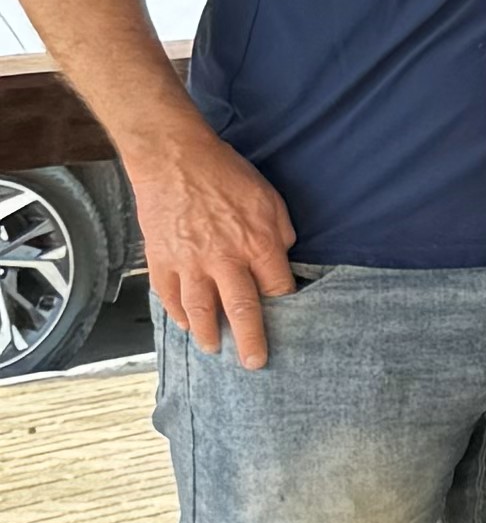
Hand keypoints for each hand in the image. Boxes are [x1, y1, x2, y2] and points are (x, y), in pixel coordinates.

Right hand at [129, 124, 295, 365]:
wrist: (174, 158)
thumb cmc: (226, 174)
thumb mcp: (270, 199)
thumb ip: (279, 234)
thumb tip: (280, 261)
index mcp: (258, 245)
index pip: (277, 288)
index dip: (284, 305)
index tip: (287, 319)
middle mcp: (225, 260)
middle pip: (242, 311)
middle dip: (251, 341)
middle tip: (256, 363)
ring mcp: (189, 263)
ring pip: (200, 310)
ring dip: (209, 334)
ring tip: (216, 349)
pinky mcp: (161, 259)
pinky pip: (169, 295)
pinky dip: (177, 314)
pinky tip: (186, 325)